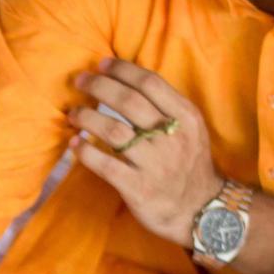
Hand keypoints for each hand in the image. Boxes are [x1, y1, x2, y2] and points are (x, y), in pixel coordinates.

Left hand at [69, 58, 223, 247]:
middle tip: (79, 81)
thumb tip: (128, 82)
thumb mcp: (189, 129)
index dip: (123, 70)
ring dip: (88, 118)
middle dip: (100, 87)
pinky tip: (74, 144)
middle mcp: (171, 137)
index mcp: (186, 117)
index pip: (151, 83)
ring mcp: (154, 163)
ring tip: (73, 113)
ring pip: (114, 132)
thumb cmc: (188, 164)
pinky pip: (105, 165)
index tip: (102, 64)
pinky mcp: (137, 188)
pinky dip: (86, 152)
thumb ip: (166, 107)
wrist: (200, 209)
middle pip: (129, 102)